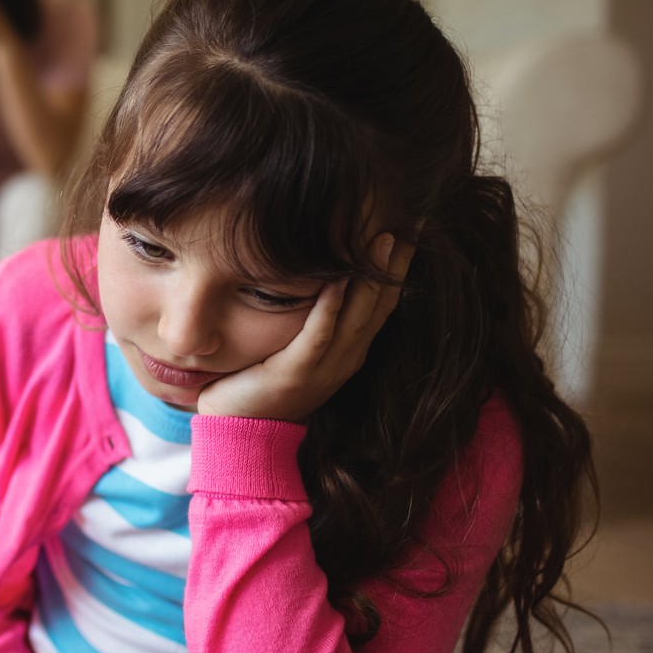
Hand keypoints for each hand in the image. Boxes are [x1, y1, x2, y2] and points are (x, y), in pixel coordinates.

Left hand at [196, 233, 415, 422]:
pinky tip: (337, 279)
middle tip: (414, 221)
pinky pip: (318, 334)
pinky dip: (330, 306)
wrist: (238, 432)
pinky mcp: (296, 374)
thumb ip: (314, 317)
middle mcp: (346, 358)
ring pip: (358, 315)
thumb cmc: (261, 383)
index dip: (399, 265)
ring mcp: (325, 368)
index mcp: (350, 350)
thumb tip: (321, 273)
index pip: (383, 300)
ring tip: (382, 237)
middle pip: (380, 302)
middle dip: (396, 262)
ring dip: (371, 276)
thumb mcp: (297, 345)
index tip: (411, 226)